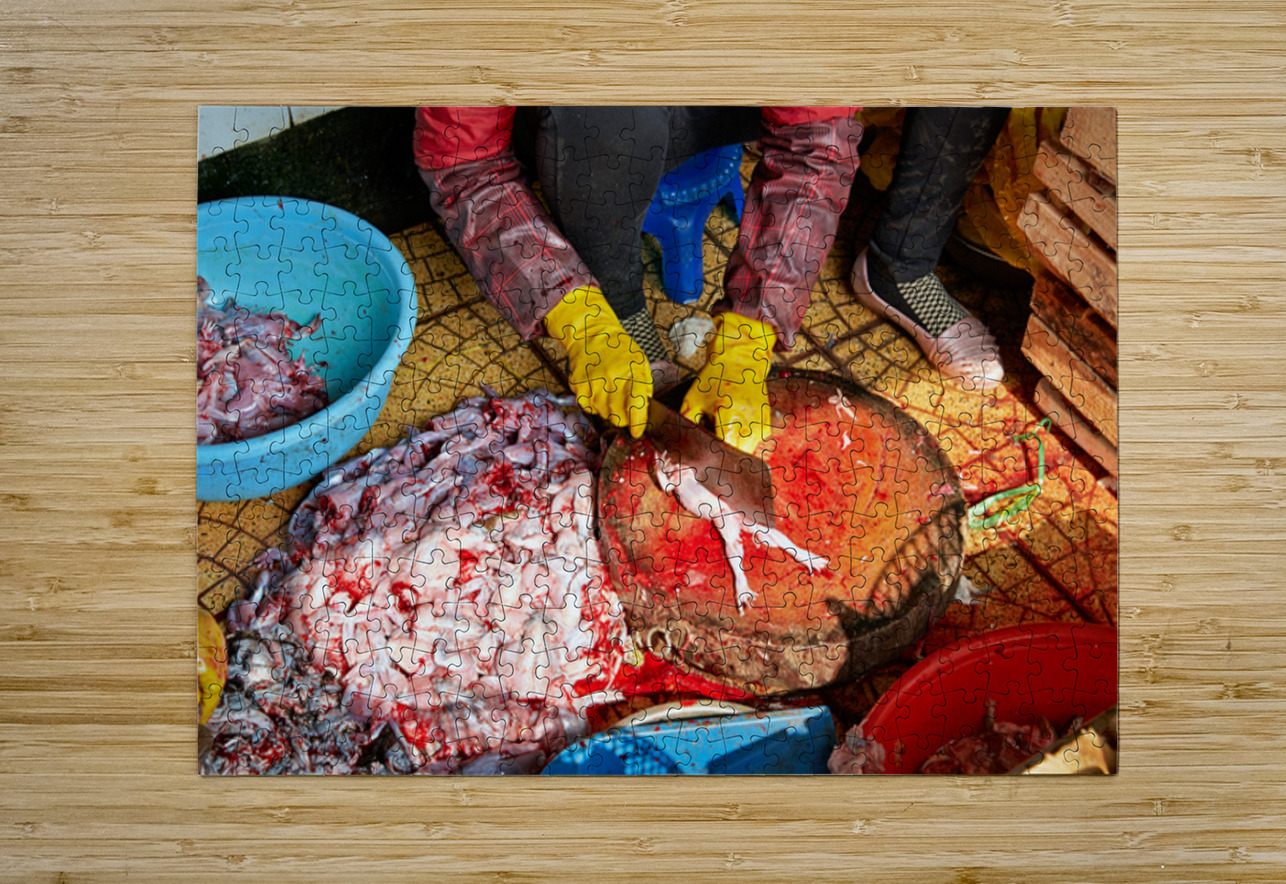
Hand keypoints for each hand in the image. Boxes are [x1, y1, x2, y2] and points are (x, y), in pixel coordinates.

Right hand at [545, 285, 652, 436]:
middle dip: (624, 418)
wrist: (590, 333)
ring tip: (610, 393)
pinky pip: (588, 407)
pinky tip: (598, 391)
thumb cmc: (618, 348)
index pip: (636, 403)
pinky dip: (594, 404)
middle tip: (626, 410)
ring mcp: (592, 382)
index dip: (637, 422)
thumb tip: (644, 412)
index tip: (637, 432)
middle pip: (618, 415)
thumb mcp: (640, 361)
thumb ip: (644, 386)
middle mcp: (610, 377)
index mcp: (631, 370)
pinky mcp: (577, 385)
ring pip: (603, 414)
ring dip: (609, 410)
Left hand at [681, 312, 775, 453]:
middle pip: (735, 455)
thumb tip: (680, 444)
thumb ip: (686, 423)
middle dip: (722, 454)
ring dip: (733, 450)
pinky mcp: (766, 425)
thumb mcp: (693, 399)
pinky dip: (742, 443)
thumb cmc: (715, 378)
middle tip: (711, 444)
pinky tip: (734, 429)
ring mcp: (760, 423)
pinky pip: (753, 445)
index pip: (723, 448)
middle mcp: (749, 420)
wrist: (741, 360)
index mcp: (728, 412)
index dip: (711, 454)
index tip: (703, 452)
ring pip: (746, 453)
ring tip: (723, 433)